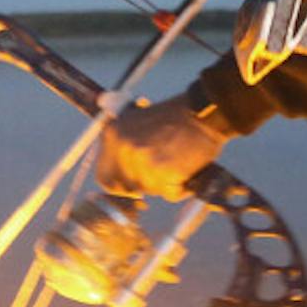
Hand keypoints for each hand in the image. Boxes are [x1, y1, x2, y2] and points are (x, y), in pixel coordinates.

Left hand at [96, 95, 226, 199]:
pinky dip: (180, 187)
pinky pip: (170, 193)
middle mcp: (124, 149)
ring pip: (150, 190)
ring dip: (164, 183)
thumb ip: (123, 142)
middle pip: (127, 187)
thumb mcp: (137, 120)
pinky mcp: (163, 174)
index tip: (130, 182)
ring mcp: (143, 162)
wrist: (202, 113)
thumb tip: (116, 165)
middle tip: (159, 171)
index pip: (104, 176)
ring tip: (175, 161)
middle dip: (144, 183)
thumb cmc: (176, 116)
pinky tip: (185, 167)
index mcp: (113, 134)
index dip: (119, 183)